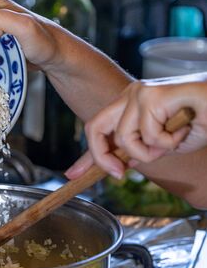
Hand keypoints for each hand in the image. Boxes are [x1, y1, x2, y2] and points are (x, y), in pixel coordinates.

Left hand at [66, 73, 206, 179]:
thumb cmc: (200, 124)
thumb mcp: (159, 145)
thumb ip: (134, 152)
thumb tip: (113, 167)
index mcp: (129, 103)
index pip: (98, 128)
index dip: (86, 156)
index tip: (72, 175)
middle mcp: (130, 94)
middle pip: (95, 128)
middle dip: (104, 158)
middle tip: (121, 173)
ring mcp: (140, 92)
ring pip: (123, 139)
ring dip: (151, 152)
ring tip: (173, 140)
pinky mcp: (153, 95)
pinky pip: (147, 136)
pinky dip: (169, 143)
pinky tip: (185, 129)